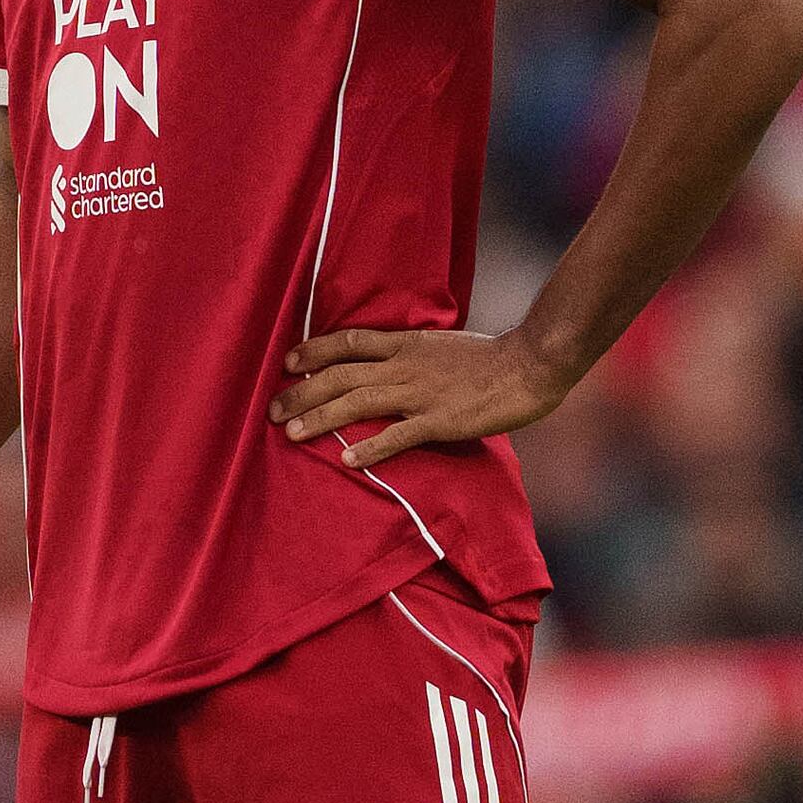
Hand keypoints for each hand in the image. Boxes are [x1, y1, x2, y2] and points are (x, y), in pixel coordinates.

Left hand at [272, 325, 572, 468]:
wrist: (531, 364)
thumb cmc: (492, 359)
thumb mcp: (443, 346)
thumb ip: (414, 354)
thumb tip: (391, 362)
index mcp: (407, 344)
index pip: (349, 342)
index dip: (314, 351)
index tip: (287, 363)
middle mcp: (406, 366)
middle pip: (341, 375)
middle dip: (302, 392)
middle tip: (272, 409)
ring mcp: (421, 393)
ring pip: (358, 403)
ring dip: (321, 418)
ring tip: (290, 434)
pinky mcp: (440, 420)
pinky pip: (398, 435)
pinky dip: (371, 448)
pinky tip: (347, 460)